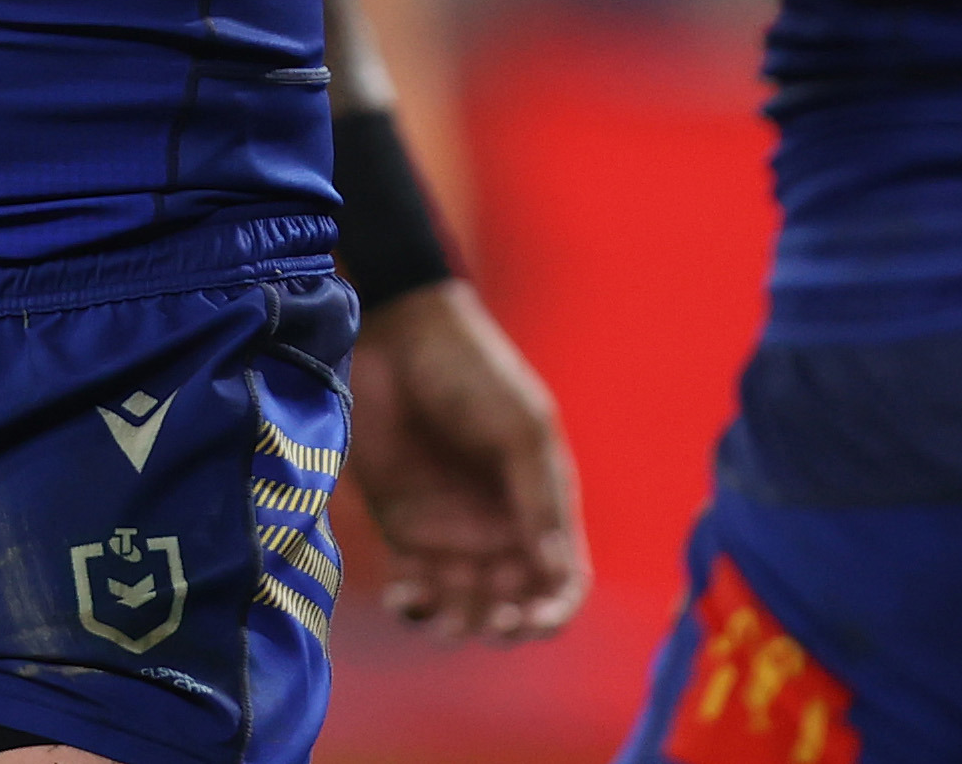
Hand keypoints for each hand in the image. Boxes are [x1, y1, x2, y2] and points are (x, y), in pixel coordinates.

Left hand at [347, 279, 585, 642]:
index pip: (562, 579)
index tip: (534, 620)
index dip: (555, 609)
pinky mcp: (403, 527)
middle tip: (488, 621)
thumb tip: (555, 572)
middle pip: (512, 602)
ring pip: (463, 605)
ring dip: (456, 624)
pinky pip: (414, 586)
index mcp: (540, 506)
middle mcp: (499, 528)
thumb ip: (537, 497)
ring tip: (440, 618)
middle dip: (504, 624)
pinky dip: (412, 606)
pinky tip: (404, 601)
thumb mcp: (519, 428)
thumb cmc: (474, 373)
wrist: (399, 337)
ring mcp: (450, 531)